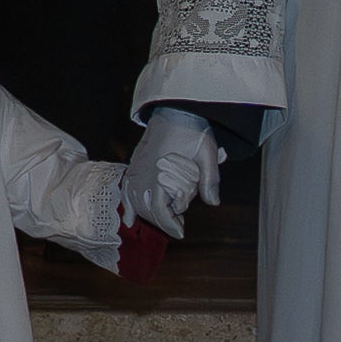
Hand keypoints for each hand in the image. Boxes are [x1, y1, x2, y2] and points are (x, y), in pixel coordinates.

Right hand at [129, 111, 227, 227]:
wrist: (175, 109)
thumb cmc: (192, 131)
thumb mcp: (207, 155)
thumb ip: (210, 180)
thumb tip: (213, 203)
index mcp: (161, 175)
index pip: (160, 210)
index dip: (170, 225)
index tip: (181, 233)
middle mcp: (144, 175)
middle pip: (148, 209)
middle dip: (163, 221)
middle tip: (179, 225)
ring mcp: (136, 169)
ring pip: (136, 202)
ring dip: (148, 214)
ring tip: (164, 219)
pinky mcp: (134, 164)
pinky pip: (127, 189)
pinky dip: (128, 205)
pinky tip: (129, 219)